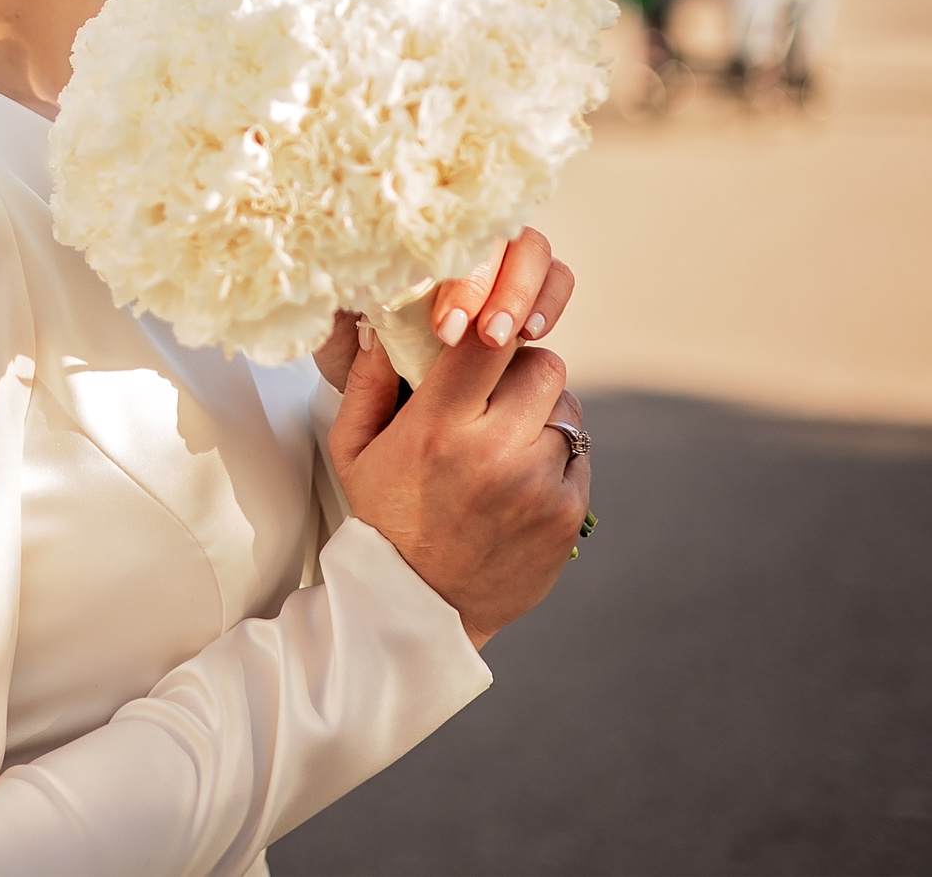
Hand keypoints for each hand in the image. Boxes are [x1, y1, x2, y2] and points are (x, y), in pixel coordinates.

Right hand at [321, 230, 589, 648]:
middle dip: (523, 371)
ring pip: (568, 409)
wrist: (418, 608)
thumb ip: (366, 382)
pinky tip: (522, 479)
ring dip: (542, 415)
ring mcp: (538, 485)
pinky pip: (580, 455)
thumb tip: (383, 324)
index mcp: (438, 428)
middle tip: (498, 392)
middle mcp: (494, 451)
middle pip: (544, 365)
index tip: (485, 333)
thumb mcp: (351, 450)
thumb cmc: (382, 519)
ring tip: (508, 441)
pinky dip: (556, 458)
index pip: (488, 341)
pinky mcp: (568, 514)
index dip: (493, 324)